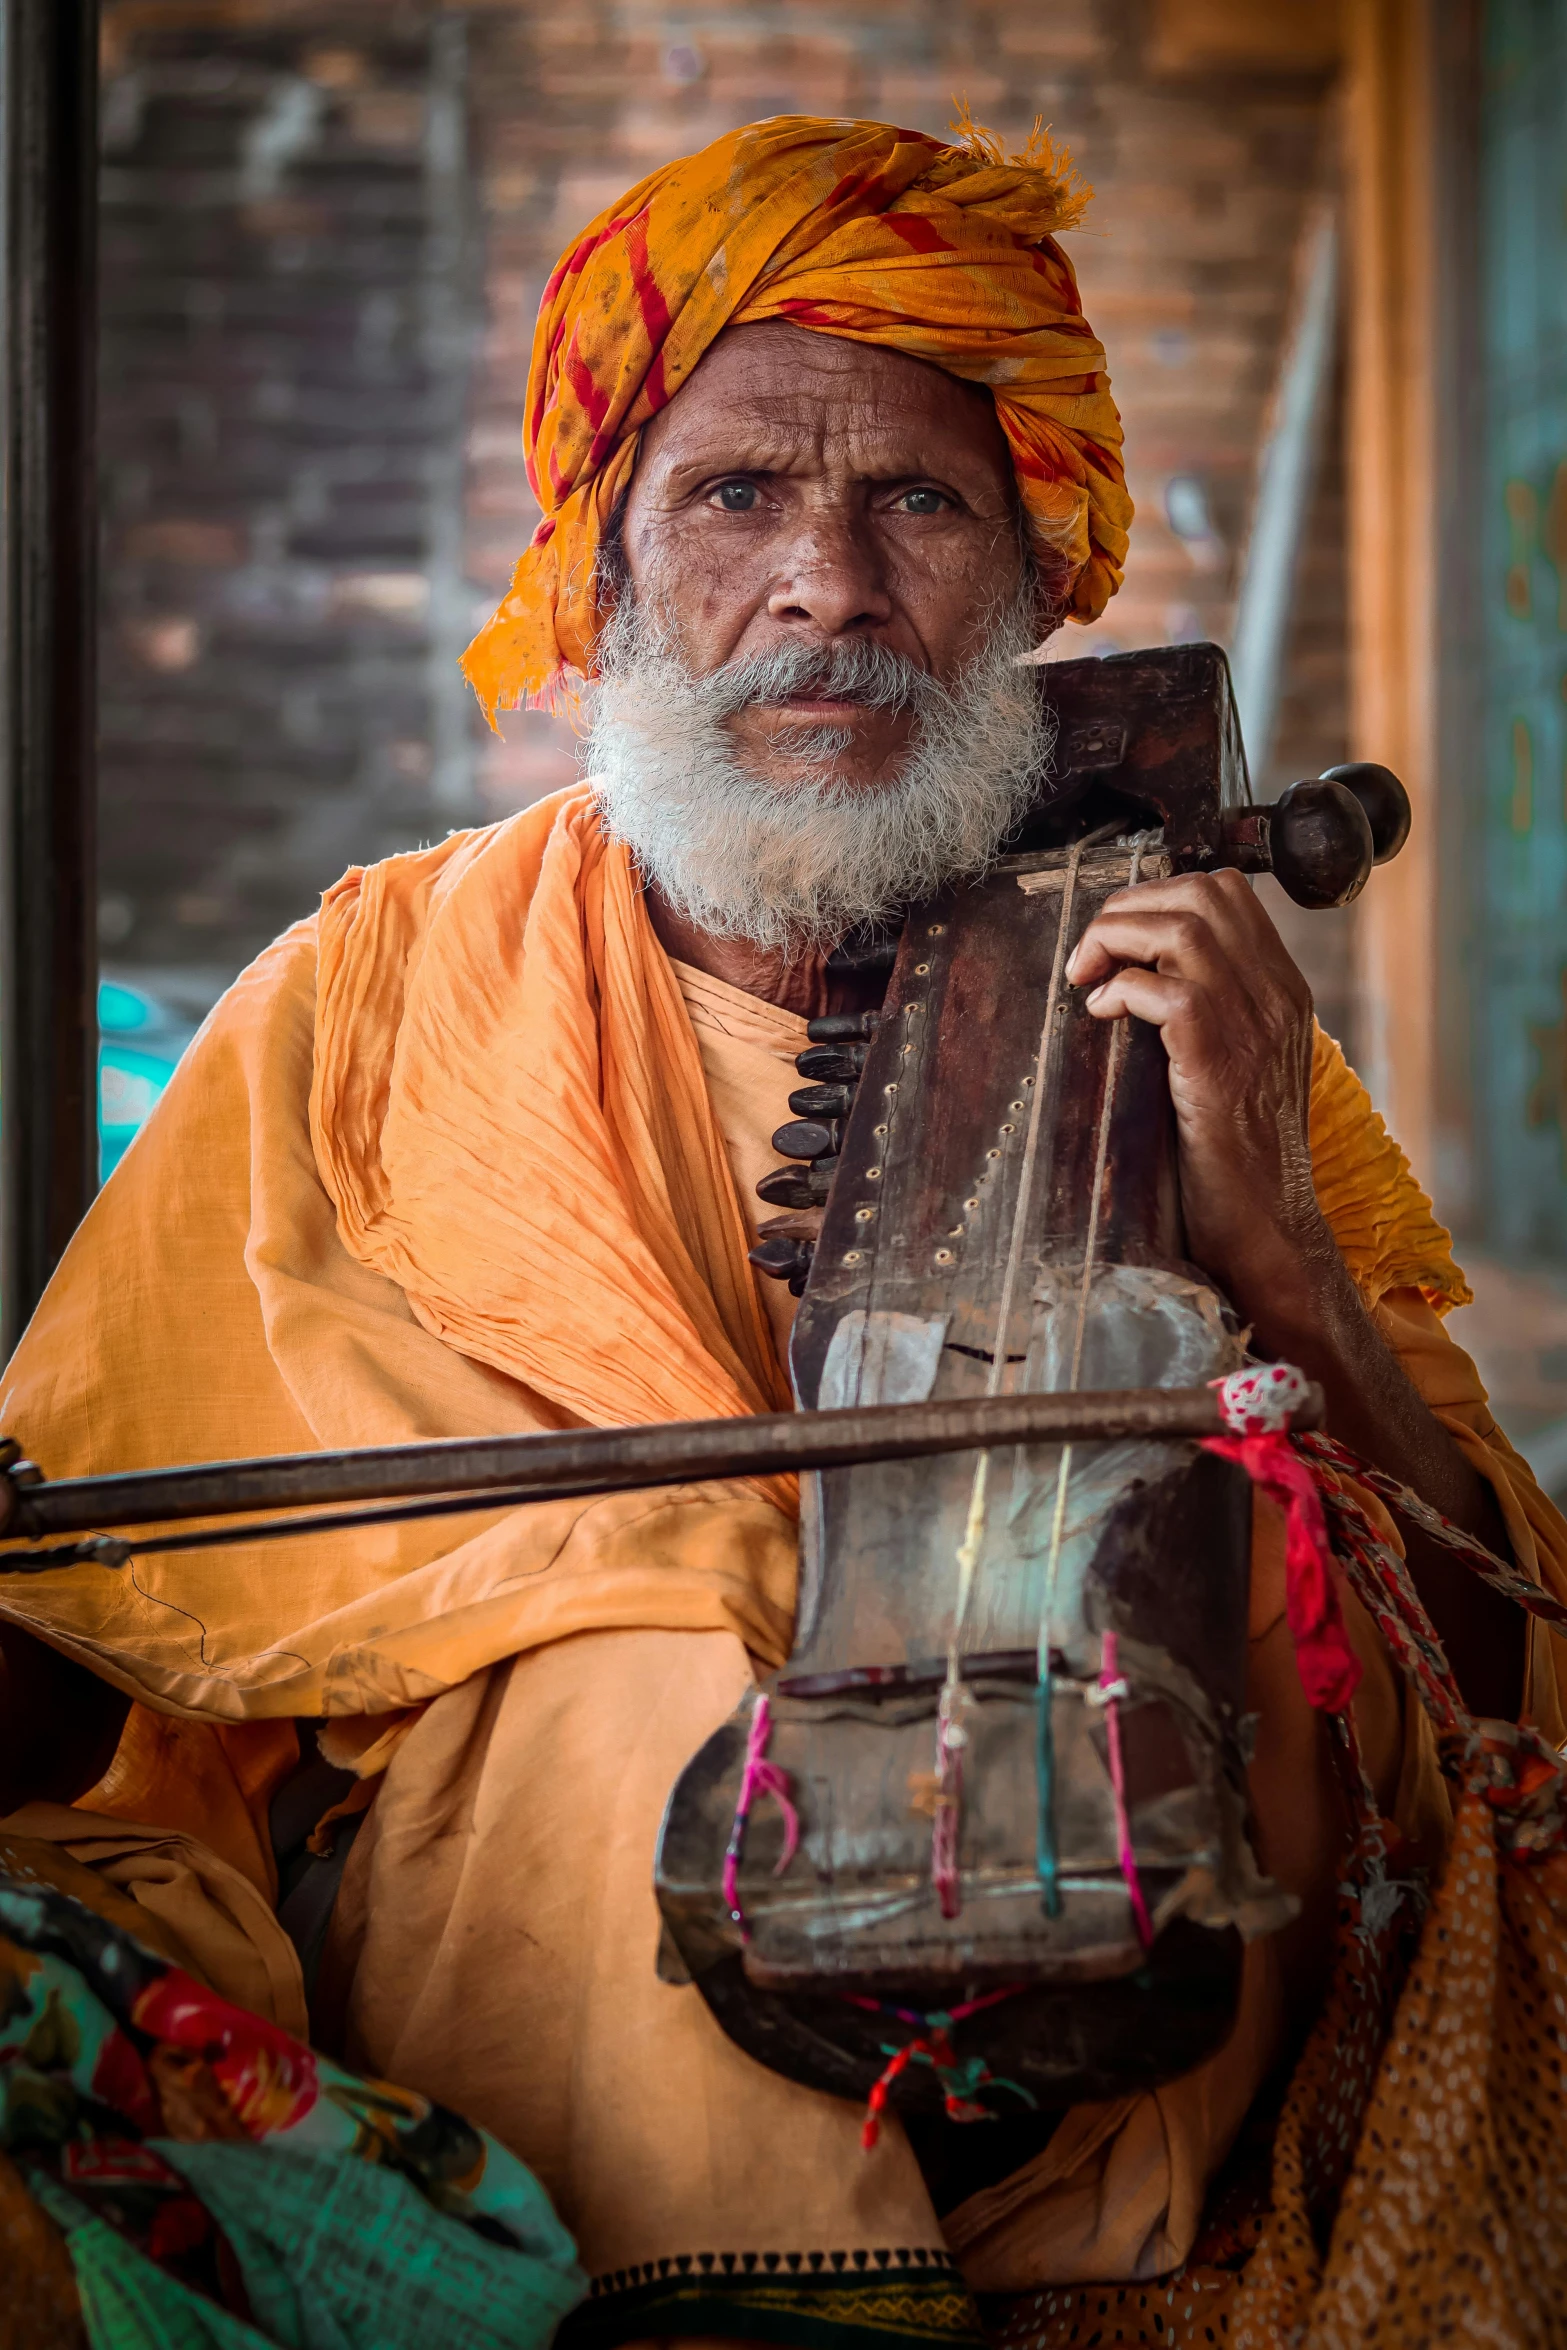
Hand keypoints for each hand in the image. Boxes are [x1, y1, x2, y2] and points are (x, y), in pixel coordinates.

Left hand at [1066, 868, 1523, 1718]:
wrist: (1267, 1230)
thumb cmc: (1236, 1165)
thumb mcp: (1230, 1074)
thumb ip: (1203, 1021)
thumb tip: (1135, 985)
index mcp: (1283, 993)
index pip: (1228, 892)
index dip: (1162, 893)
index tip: (1118, 932)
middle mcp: (1274, 996)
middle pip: (1203, 891)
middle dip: (1131, 904)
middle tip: (1090, 951)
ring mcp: (1250, 1022)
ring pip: (1179, 923)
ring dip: (1116, 936)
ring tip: (1085, 976)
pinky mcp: (1215, 1056)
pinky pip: (1157, 987)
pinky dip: (1116, 989)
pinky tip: (1098, 1017)